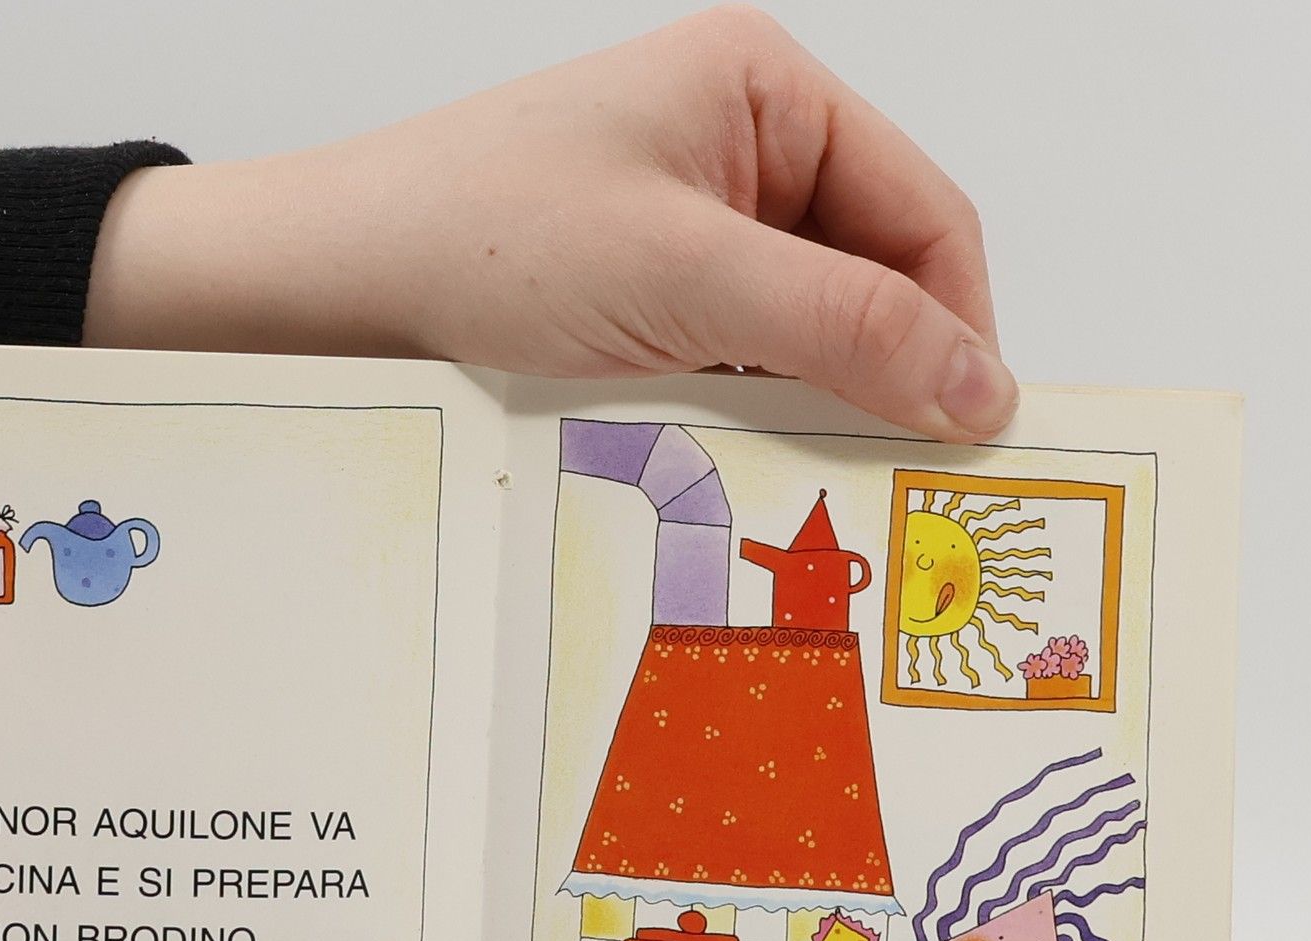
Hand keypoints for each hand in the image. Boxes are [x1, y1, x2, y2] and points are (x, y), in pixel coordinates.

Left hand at [88, 7, 1014, 439]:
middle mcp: (739, 148)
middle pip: (873, 277)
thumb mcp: (684, 278)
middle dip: (884, 374)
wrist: (332, 287)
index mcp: (767, 92)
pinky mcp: (646, 296)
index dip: (959, 325)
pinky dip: (747, 414)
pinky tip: (725, 458)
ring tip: (793, 474)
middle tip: (893, 479)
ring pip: (805, 332)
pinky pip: (739, 362)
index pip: (925, 214)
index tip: (973, 432)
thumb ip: (842, 326)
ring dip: (809, 405)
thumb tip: (978, 384)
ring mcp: (690, 225)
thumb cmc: (481, 241)